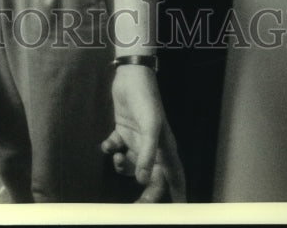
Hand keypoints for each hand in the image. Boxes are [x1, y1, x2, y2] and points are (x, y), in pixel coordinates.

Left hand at [101, 65, 185, 202]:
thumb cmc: (146, 99)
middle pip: (151, 177)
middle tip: (135, 205)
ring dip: (122, 166)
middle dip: (144, 191)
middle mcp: (152, 147)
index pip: (174, 177)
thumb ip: (147, 154)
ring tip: (116, 157)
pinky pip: (117, 148)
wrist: (131, 75)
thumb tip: (142, 180)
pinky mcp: (123, 130)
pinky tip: (108, 143)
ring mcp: (137, 139)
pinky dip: (111, 149)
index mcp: (165, 148)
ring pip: (131, 165)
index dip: (177, 195)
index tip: (179, 211)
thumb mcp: (150, 127)